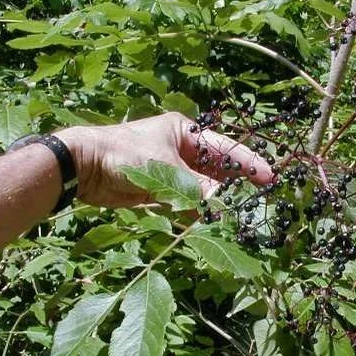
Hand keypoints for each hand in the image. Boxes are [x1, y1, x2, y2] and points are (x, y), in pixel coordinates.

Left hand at [53, 112, 272, 208]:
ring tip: (237, 215)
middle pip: (216, 169)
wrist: (85, 166)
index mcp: (185, 132)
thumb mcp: (166, 168)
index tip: (270, 177)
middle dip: (235, 184)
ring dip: (216, 200)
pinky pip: (185, 201)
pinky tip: (209, 222)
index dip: (249, 163)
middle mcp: (180, 150)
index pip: (225, 148)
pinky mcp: (159, 191)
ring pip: (202, 187)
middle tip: (258, 199)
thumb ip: (197, 187)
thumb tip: (223, 203)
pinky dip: (196, 211)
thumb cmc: (126, 154)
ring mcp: (171, 171)